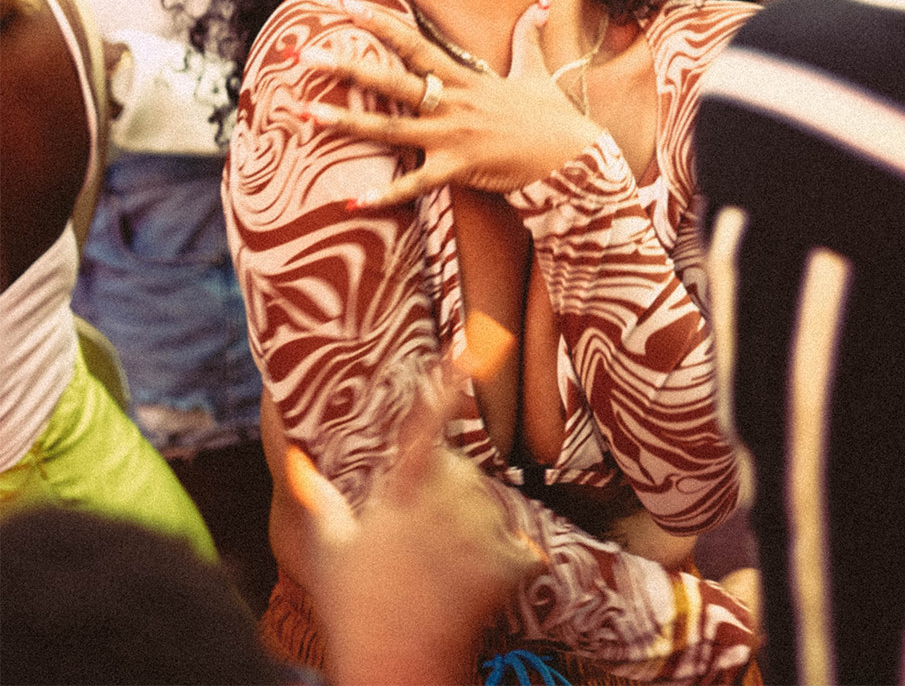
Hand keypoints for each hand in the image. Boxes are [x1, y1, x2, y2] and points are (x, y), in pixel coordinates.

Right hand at [286, 320, 542, 685]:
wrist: (397, 669)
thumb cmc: (356, 608)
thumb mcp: (326, 549)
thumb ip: (316, 496)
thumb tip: (292, 456)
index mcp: (400, 490)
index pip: (427, 423)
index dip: (449, 382)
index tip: (474, 344)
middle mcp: (443, 501)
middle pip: (461, 471)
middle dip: (448, 495)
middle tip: (420, 544)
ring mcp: (478, 529)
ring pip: (490, 506)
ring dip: (474, 529)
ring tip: (439, 572)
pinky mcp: (507, 559)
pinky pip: (520, 546)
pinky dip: (506, 564)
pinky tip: (472, 589)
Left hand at [301, 0, 603, 206]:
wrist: (573, 155)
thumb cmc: (552, 115)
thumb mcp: (537, 69)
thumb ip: (530, 33)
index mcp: (466, 79)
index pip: (417, 44)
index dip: (382, 25)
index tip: (348, 8)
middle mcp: (453, 103)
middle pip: (393, 81)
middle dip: (347, 67)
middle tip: (305, 55)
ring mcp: (453, 136)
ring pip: (391, 127)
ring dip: (345, 122)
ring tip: (305, 114)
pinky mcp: (459, 168)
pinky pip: (415, 183)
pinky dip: (385, 194)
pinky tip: (352, 202)